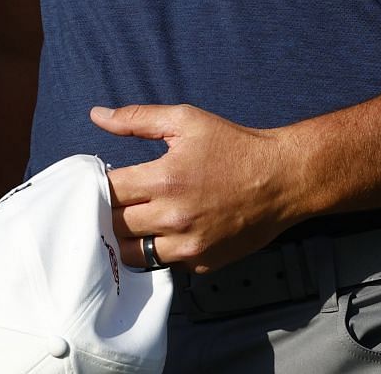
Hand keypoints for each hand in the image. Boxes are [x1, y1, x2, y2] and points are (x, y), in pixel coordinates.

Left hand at [95, 103, 299, 272]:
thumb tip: (97, 116)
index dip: (100, 184)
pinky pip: (164, 264)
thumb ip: (137, 119)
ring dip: (129, 237)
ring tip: (136, 219)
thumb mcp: (186, 120)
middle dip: (110, 212)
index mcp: (164, 180)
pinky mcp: (202, 264)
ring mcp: (188, 246)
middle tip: (119, 200)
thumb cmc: (234, 146)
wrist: (283, 179)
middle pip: (115, 225)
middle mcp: (173, 218)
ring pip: (133, 253)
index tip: (105, 179)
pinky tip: (166, 232)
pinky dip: (159, 250)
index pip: (108, 191)